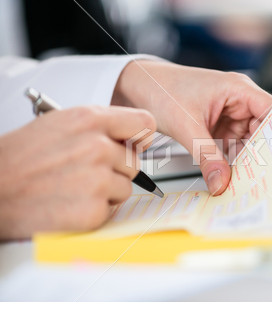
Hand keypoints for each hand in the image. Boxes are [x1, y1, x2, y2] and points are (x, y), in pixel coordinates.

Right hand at [0, 106, 155, 239]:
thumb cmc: (21, 158)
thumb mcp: (60, 123)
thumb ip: (100, 127)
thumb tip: (133, 137)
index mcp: (89, 120)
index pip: (144, 123)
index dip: (139, 137)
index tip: (132, 145)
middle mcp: (97, 147)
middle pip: (135, 161)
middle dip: (117, 168)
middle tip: (86, 172)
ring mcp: (97, 180)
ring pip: (126, 187)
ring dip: (107, 191)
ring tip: (74, 187)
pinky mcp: (93, 210)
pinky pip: (112, 209)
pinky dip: (96, 210)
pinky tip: (70, 203)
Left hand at [113, 60, 271, 194]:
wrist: (136, 88)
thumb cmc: (161, 89)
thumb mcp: (187, 126)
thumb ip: (206, 156)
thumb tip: (221, 182)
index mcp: (238, 89)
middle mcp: (237, 102)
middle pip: (262, 132)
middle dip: (261, 155)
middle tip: (263, 179)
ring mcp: (228, 115)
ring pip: (247, 143)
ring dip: (245, 161)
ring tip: (247, 181)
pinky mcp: (218, 127)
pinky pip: (231, 147)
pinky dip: (231, 161)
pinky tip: (231, 175)